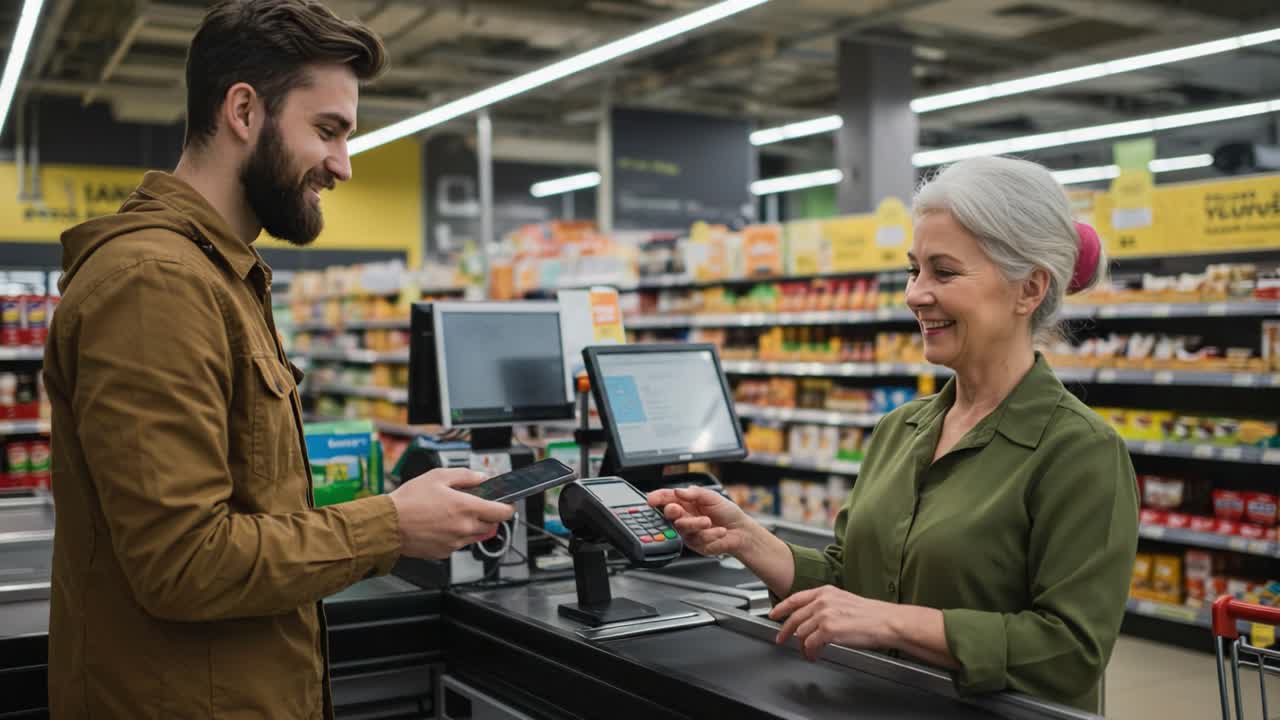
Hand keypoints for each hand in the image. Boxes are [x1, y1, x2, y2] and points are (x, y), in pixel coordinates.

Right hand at [389, 469, 514, 559]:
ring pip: (476, 536)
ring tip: (452, 515)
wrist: (388, 525)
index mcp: (467, 508)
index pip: (503, 513)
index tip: (505, 504)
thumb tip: (482, 477)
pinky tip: (441, 526)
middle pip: (492, 525)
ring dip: (472, 526)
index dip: (507, 507)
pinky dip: (456, 536)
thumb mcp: (438, 477)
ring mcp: (455, 543)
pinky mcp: (445, 552)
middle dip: (488, 516)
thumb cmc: (409, 501)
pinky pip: (459, 544)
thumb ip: (465, 476)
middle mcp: (465, 528)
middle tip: (475, 506)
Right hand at [646, 486, 760, 557]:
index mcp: (686, 503)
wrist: (741, 531)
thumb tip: (678, 491)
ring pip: (682, 527)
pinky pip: (697, 538)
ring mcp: (688, 531)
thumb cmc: (727, 512)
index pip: (667, 498)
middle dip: (671, 511)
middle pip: (669, 514)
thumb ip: (694, 493)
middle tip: (676, 510)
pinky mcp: (695, 544)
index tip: (651, 499)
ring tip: (708, 521)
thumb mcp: (712, 496)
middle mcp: (684, 516)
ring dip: (695, 523)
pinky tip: (720, 530)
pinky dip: (710, 534)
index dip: (657, 498)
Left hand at [769, 585, 897, 660]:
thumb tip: (812, 618)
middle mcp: (822, 601)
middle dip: (784, 631)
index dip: (781, 608)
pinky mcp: (828, 630)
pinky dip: (810, 653)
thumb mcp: (844, 601)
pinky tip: (814, 656)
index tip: (774, 614)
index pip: (795, 598)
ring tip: (807, 653)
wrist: (886, 621)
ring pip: (801, 633)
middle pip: (794, 618)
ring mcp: (824, 615)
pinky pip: (810, 644)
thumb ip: (826, 605)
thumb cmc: (871, 615)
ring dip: (802, 646)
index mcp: (826, 592)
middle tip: (780, 640)